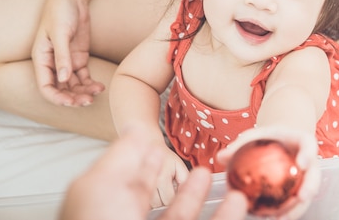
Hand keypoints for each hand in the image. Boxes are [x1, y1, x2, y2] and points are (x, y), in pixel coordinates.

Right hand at [31, 0, 103, 105]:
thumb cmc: (60, 11)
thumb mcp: (60, 33)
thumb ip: (62, 57)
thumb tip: (64, 79)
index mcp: (41, 59)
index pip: (45, 86)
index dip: (56, 97)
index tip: (70, 102)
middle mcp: (53, 63)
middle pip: (61, 88)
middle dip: (73, 97)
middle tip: (87, 101)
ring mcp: (67, 61)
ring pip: (74, 84)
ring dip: (83, 92)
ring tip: (97, 92)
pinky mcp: (79, 58)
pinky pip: (84, 76)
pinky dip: (91, 83)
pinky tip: (100, 86)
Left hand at [59, 125, 247, 219]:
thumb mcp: (102, 185)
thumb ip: (122, 154)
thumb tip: (134, 128)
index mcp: (104, 210)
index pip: (123, 184)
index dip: (139, 163)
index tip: (156, 148)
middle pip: (151, 203)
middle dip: (170, 181)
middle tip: (186, 162)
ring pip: (181, 218)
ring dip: (196, 197)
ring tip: (208, 176)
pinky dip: (224, 216)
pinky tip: (237, 202)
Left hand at [217, 126, 320, 219]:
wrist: (280, 142)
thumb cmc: (267, 137)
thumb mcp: (254, 136)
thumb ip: (239, 145)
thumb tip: (221, 157)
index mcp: (302, 142)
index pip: (309, 145)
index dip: (308, 154)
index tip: (301, 163)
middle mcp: (309, 161)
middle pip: (315, 174)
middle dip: (310, 186)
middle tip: (301, 197)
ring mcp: (307, 176)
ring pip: (308, 193)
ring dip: (299, 207)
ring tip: (283, 218)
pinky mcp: (300, 189)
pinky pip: (296, 202)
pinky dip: (287, 211)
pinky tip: (272, 219)